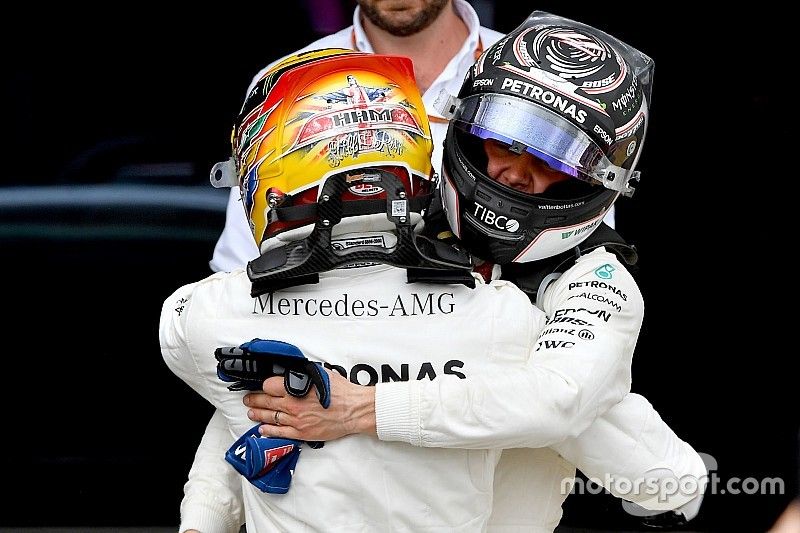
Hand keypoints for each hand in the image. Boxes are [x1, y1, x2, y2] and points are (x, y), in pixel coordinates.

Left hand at [243, 368, 376, 440]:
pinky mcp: (301, 433)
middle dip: (254, 400)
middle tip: (248, 399)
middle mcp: (292, 405)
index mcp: (296, 389)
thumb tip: (294, 371)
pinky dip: (268, 431)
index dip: (263, 385)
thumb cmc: (342, 393)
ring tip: (251, 412)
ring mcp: (295, 421)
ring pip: (270, 418)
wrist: (354, 410)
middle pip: (265, 402)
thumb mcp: (321, 374)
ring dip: (258, 415)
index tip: (260, 386)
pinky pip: (280, 432)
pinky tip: (262, 429)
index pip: (269, 386)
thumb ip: (304, 374)